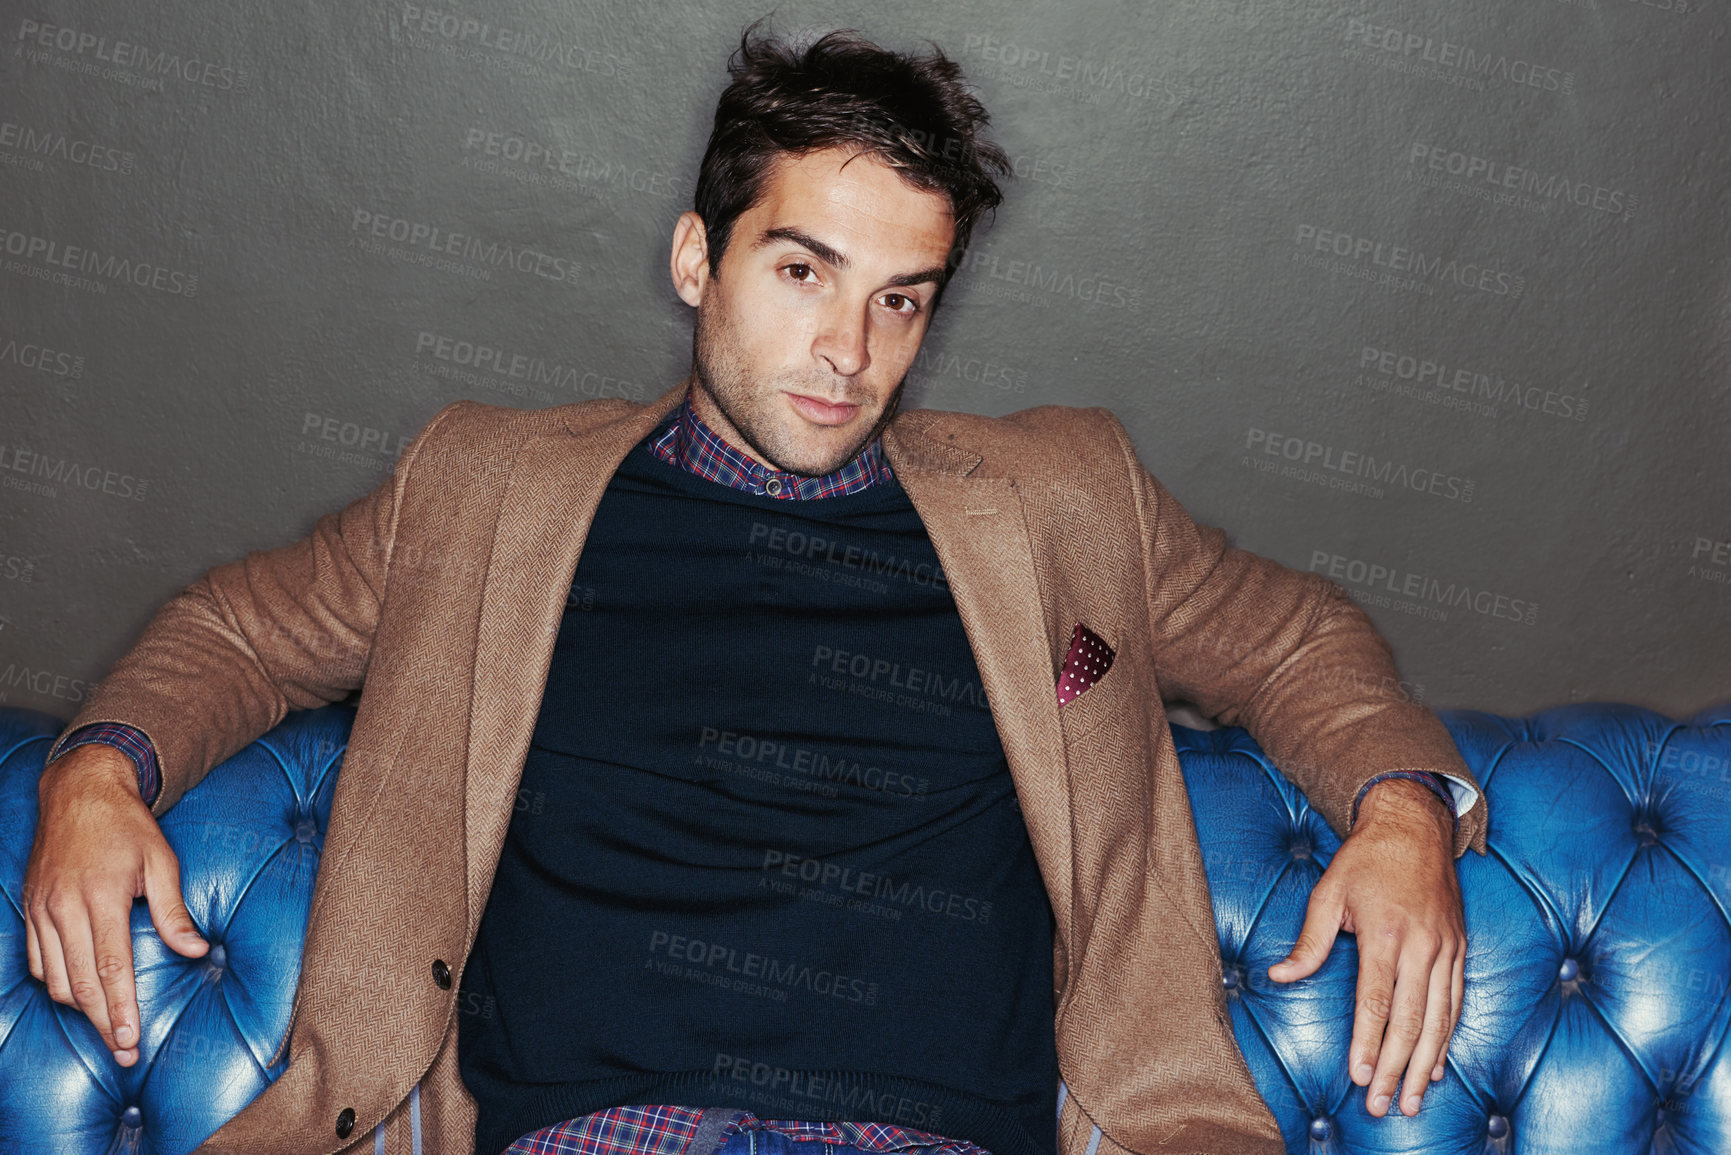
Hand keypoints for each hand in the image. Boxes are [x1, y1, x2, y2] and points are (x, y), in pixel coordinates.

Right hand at [24, 744, 207, 1065]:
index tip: (132, 1040)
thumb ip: (174, 911)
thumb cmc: (127, 824)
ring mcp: (43, 910)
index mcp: (101, 896)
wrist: (79, 790)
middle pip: (81, 983)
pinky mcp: (30, 909)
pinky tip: (77, 996)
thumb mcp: (161, 860)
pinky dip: (55, 984)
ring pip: (55, 978)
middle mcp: (65, 907)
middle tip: (123, 1053)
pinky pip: (35, 960)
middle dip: (103, 1023)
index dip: (121, 1009)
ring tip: (106, 1031)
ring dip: (79, 1009)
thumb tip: (197, 951)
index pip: (110, 967)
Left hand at [1266, 777, 1462, 1118]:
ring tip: (1410, 1099)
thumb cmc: (1365, 859)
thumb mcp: (1328, 893)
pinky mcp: (1459, 949)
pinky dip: (1447, 1038)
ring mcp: (1446, 949)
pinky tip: (1435, 1065)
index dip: (1368, 1042)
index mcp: (1384, 934)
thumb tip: (1279, 975)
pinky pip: (1456, 1002)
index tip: (1359, 1075)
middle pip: (1410, 1021)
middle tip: (1381, 1104)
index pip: (1376, 1001)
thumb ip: (1309, 942)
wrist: (1415, 826)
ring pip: (1438, 1019)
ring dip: (1424, 1064)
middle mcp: (1421, 946)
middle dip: (1395, 1068)